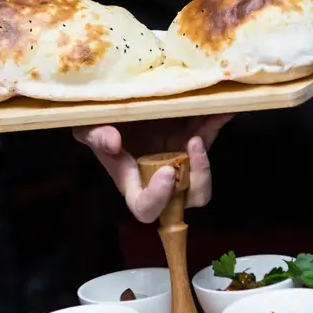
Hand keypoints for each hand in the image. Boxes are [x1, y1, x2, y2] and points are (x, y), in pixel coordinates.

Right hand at [73, 114, 232, 222]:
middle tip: (193, 145)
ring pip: (204, 171)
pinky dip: (217, 122)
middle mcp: (163, 177)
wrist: (121, 103)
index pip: (147, 208)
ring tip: (206, 123)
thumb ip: (95, 136)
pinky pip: (210, 135)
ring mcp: (181, 159)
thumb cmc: (102, 124)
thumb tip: (114, 142)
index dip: (159, 198)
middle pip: (190, 198)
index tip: (167, 173)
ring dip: (208, 153)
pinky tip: (223, 109)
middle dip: (199, 178)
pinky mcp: (192, 137)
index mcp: (136, 182)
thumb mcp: (89, 127)